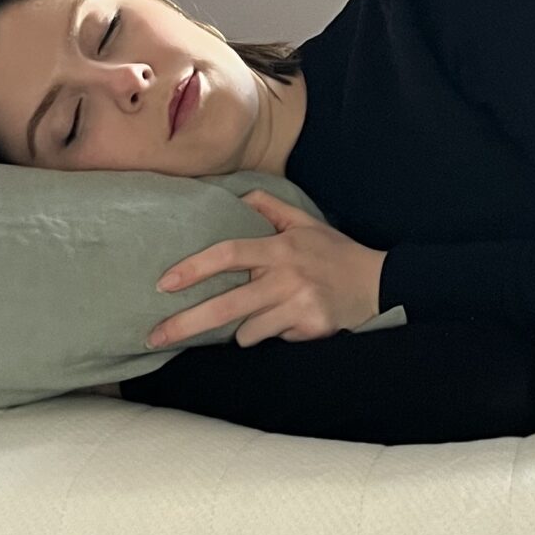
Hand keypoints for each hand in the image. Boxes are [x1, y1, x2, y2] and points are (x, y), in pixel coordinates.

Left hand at [146, 189, 388, 348]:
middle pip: (226, 306)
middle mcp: (287, 276)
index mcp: (280, 247)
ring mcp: (299, 305)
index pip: (229, 254)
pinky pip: (273, 339)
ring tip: (264, 314)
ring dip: (244, 329)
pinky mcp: (310, 329)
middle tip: (155, 336)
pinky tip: (292, 320)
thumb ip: (269, 206)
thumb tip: (234, 195)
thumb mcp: (305, 222)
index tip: (164, 284)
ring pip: (246, 331)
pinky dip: (274, 334)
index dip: (193, 268)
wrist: (379, 284)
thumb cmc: (334, 252)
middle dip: (186, 324)